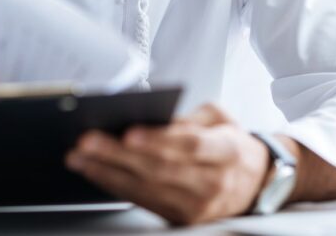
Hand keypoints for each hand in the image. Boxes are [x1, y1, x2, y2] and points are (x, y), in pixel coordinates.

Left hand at [65, 103, 269, 224]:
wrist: (255, 183)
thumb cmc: (232, 145)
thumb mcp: (222, 119)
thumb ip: (189, 117)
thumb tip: (149, 119)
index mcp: (226, 151)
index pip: (190, 146)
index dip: (158, 140)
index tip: (128, 132)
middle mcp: (212, 182)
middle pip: (160, 169)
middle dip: (118, 155)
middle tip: (87, 141)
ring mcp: (196, 206)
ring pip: (146, 189)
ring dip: (107, 173)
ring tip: (80, 157)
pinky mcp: (181, 219)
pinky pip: (142, 202)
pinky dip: (115, 186)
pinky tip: (95, 173)